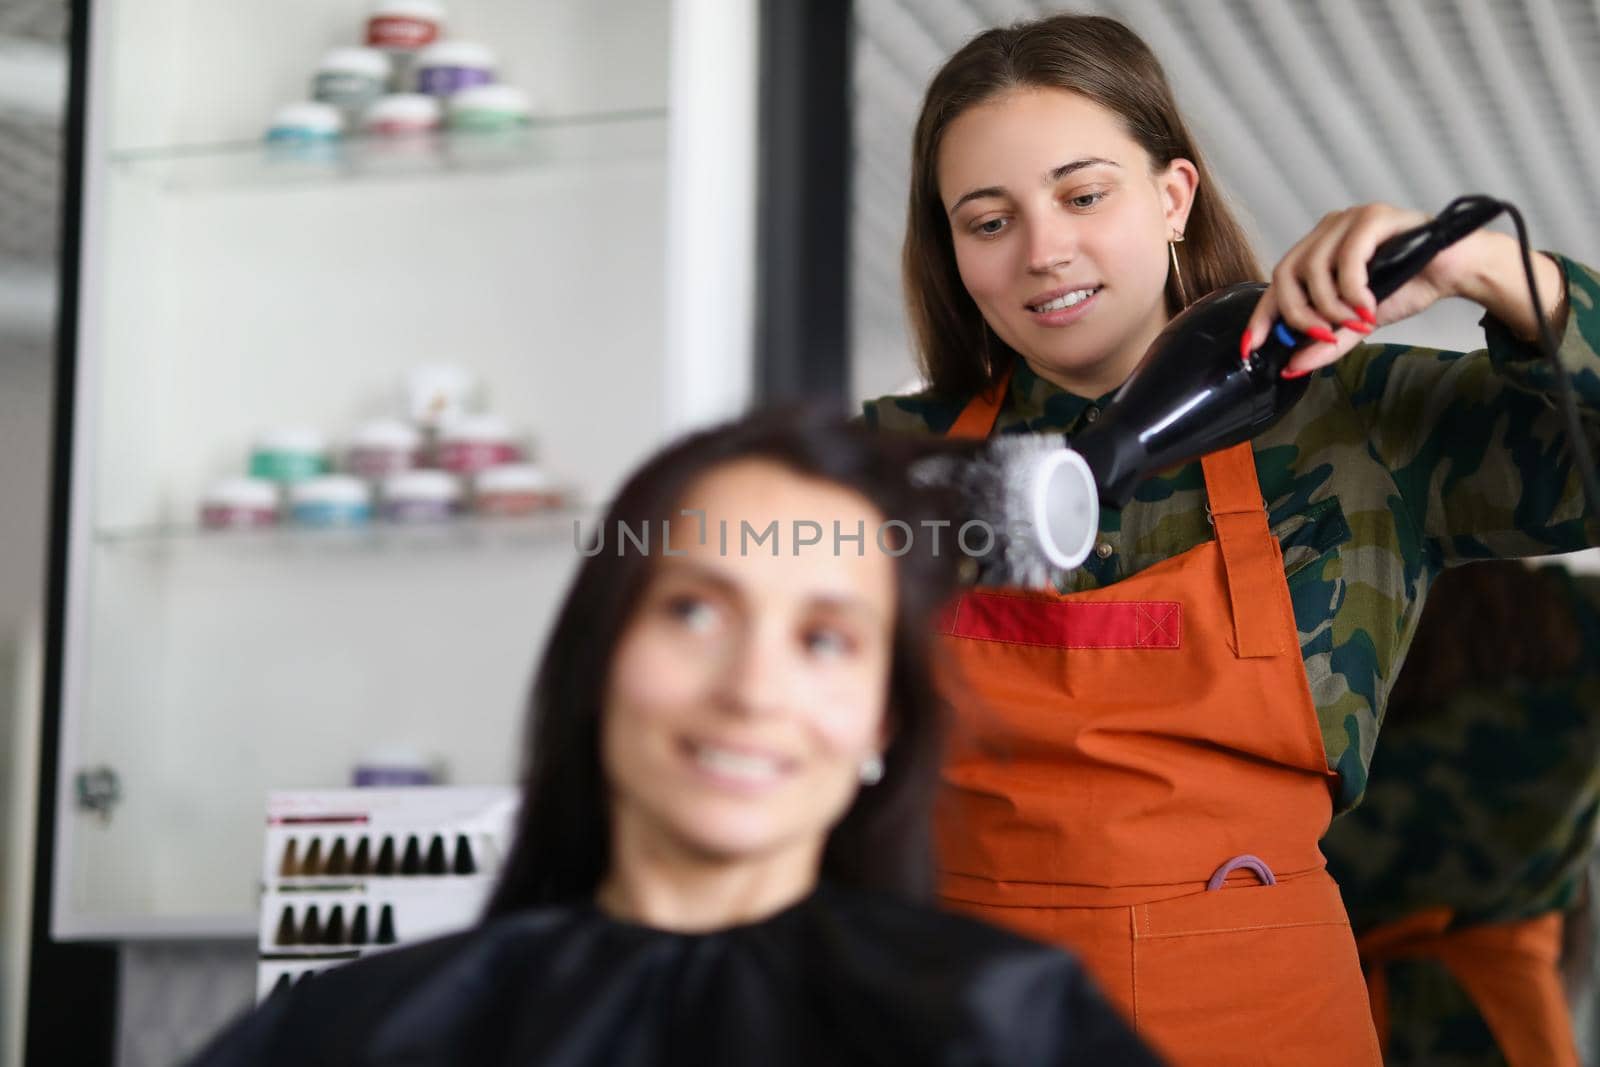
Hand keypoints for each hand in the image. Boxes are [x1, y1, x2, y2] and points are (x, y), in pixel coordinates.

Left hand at [1243, 203, 1492, 376]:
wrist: (1456, 269)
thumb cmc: (1408, 285)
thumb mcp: (1358, 323)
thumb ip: (1327, 342)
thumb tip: (1294, 366)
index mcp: (1317, 250)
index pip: (1276, 284)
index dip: (1260, 317)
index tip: (1250, 347)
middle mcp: (1326, 231)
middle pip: (1286, 275)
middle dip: (1300, 315)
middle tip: (1327, 335)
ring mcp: (1348, 220)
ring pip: (1313, 269)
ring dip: (1331, 306)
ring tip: (1358, 320)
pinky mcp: (1373, 217)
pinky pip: (1347, 259)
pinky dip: (1352, 290)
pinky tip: (1369, 306)